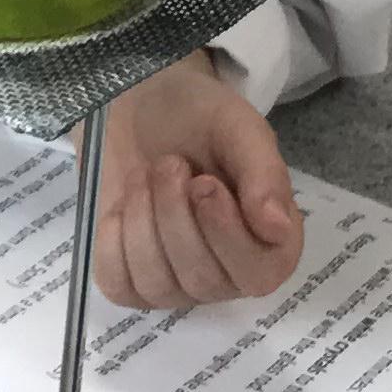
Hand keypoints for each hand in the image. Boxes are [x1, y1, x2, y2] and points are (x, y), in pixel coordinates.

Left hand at [93, 51, 303, 309]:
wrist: (140, 106)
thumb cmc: (199, 119)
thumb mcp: (239, 129)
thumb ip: (265, 175)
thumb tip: (278, 229)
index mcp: (270, 244)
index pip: (258, 274)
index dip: (225, 233)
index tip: (204, 183)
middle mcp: (228, 275)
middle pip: (202, 279)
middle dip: (175, 214)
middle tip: (170, 164)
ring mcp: (178, 285)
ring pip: (157, 284)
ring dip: (143, 220)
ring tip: (145, 176)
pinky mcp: (130, 283)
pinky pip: (118, 285)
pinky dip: (113, 240)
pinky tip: (122, 207)